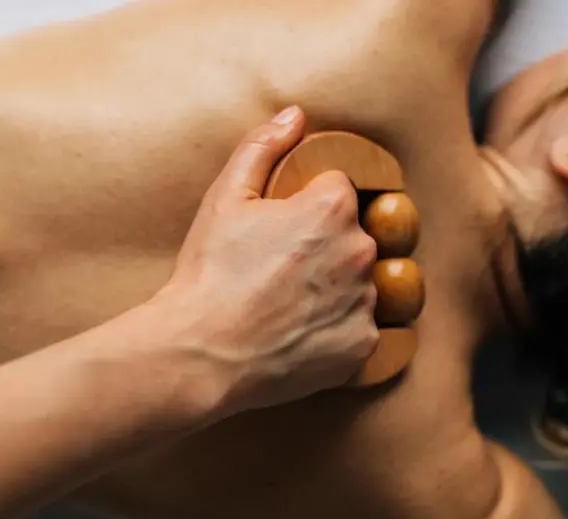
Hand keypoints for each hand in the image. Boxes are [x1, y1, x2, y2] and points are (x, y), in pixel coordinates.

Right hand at [159, 106, 378, 415]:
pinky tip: (299, 334)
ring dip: (335, 289)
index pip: (339, 190)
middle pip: (354, 236)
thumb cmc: (209, 274)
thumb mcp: (225, 199)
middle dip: (326, 247)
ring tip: (288, 305)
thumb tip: (296, 115)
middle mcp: (361, 252)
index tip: (282, 230)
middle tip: (280, 270)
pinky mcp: (363, 345)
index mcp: (333, 208)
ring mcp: (366, 302)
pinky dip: (336, 330)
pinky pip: (360, 328)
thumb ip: (263, 147)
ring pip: (360, 283)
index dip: (307, 207)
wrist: (202, 354)